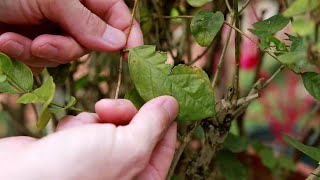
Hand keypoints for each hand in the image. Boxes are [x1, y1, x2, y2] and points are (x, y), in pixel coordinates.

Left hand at [0, 0, 142, 72]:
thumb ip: (86, 21)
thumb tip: (118, 43)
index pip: (118, 17)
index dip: (128, 36)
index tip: (131, 56)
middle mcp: (74, 14)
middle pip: (92, 43)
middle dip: (66, 47)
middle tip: (43, 42)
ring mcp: (57, 29)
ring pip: (67, 55)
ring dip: (41, 51)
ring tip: (14, 38)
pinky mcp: (38, 44)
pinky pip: (44, 61)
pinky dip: (25, 55)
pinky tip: (7, 40)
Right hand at [0, 96, 177, 179]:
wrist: (17, 177)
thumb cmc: (76, 172)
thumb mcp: (127, 148)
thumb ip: (153, 125)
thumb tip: (172, 104)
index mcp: (143, 177)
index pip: (165, 141)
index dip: (163, 115)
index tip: (158, 91)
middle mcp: (122, 169)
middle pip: (137, 126)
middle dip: (123, 112)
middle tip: (108, 108)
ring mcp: (98, 158)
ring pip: (111, 121)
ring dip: (96, 120)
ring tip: (80, 131)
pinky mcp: (76, 146)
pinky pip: (88, 124)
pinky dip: (77, 124)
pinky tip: (65, 135)